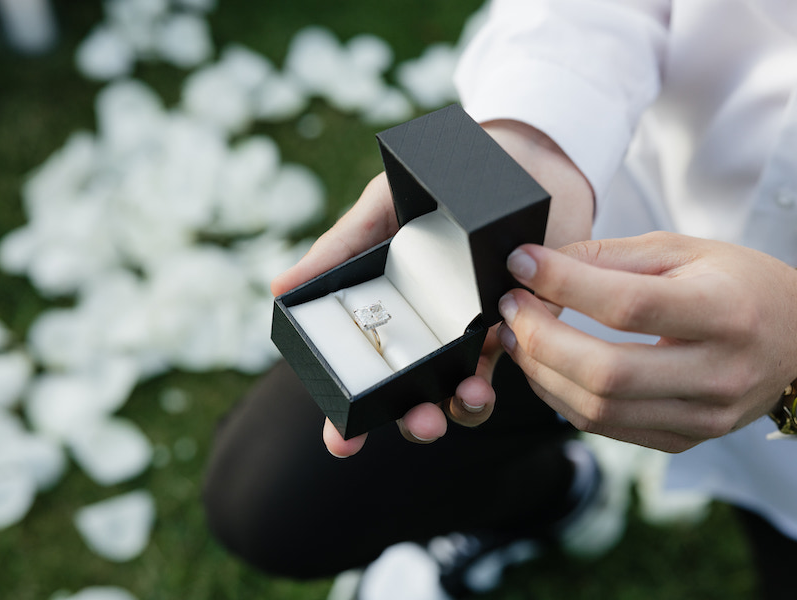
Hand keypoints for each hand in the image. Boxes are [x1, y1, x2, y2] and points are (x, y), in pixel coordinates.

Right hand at [271, 172, 487, 456]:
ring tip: (469, 394)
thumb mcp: (381, 209)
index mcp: (387, 314)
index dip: (347, 417)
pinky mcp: (518, 322)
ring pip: (461, 391)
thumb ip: (340, 250)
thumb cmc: (436, 183)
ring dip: (464, 406)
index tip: (341, 443)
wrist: (515, 158)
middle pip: (411, 397)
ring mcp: (471, 332)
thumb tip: (278, 290)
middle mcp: (426, 334)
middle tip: (421, 423)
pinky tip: (501, 352)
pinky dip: (505, 368)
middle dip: (413, 422)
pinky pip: (512, 361)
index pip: (362, 377)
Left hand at [496, 232, 796, 452]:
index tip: (522, 263)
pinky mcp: (686, 440)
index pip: (627, 306)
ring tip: (519, 337)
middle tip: (512, 309)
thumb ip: (609, 257)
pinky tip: (549, 367)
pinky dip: (564, 398)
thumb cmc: (740, 285)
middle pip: (605, 372)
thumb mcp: (684, 250)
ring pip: (598, 409)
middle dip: (539, 339)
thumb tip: (539, 266)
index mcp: (724, 312)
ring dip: (541, 373)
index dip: (562, 283)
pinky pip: (607, 427)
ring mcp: (704, 416)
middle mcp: (719, 373)